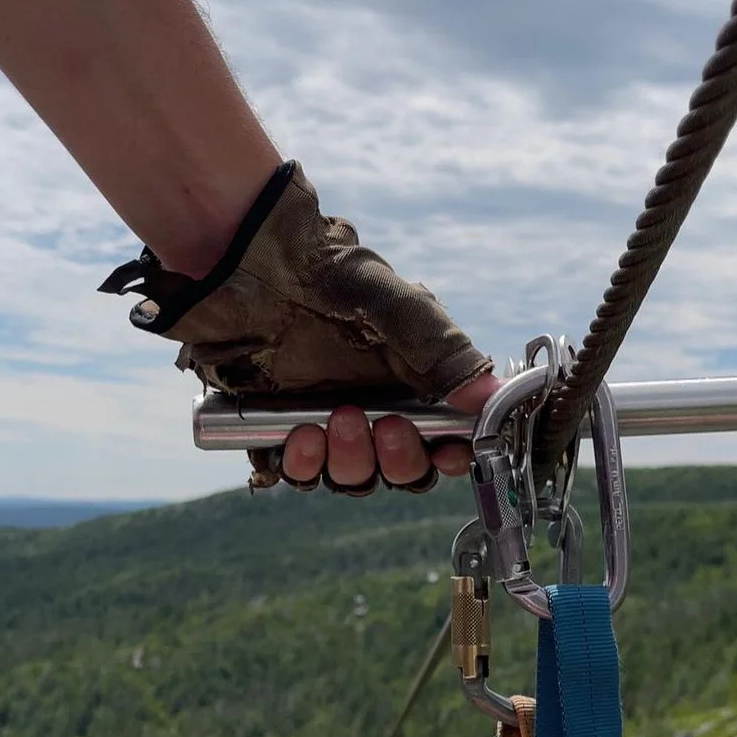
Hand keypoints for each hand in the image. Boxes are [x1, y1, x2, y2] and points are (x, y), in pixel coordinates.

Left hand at [103, 160, 498, 493]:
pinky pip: (296, 471)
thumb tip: (491, 398)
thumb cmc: (324, 270)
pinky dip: (302, 465)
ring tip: (337, 422)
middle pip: (400, 470)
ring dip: (351, 463)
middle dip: (398, 460)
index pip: (441, 440)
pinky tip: (301, 437)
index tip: (448, 454)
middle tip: (387, 429)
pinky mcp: (276, 427)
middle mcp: (373, 407)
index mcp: (410, 381)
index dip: (448, 456)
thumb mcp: (396, 307)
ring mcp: (325, 420)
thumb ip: (444, 353)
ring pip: (351, 476)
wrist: (245, 259)